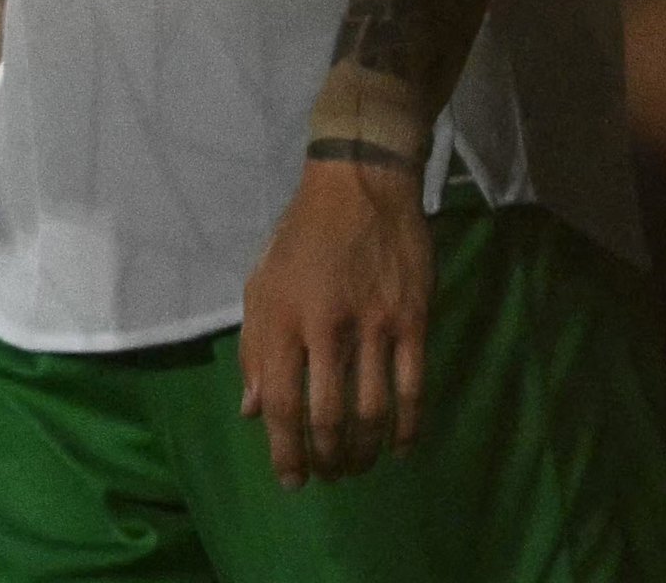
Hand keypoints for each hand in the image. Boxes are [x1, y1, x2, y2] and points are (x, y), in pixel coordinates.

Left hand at [239, 156, 431, 487]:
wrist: (359, 186)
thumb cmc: (301, 238)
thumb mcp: (261, 284)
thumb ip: (255, 349)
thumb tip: (252, 411)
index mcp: (281, 319)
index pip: (282, 402)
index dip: (285, 451)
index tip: (292, 480)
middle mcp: (326, 327)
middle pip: (328, 416)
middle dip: (327, 459)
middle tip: (330, 477)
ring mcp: (373, 325)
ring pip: (373, 410)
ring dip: (365, 450)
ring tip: (359, 466)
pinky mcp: (412, 320)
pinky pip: (413, 387)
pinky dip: (409, 426)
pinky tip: (401, 447)